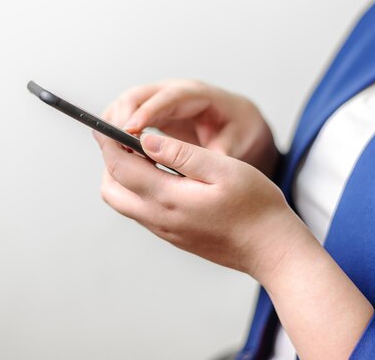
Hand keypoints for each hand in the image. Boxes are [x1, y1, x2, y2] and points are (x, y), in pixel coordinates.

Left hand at [94, 130, 304, 280]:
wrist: (271, 249)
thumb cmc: (255, 207)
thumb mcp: (223, 169)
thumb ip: (182, 154)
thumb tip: (146, 140)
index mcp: (168, 198)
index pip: (121, 167)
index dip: (107, 143)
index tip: (102, 124)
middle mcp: (159, 218)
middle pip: (111, 188)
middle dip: (110, 161)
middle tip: (122, 137)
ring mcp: (164, 230)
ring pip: (124, 202)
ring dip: (123, 176)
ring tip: (141, 152)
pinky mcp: (173, 235)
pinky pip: (141, 210)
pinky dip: (138, 188)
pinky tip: (160, 173)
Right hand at [101, 79, 279, 177]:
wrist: (238, 123)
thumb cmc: (238, 130)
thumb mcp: (235, 142)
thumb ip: (219, 154)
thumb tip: (204, 170)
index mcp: (197, 96)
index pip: (168, 98)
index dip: (147, 112)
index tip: (131, 130)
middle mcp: (174, 93)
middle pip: (138, 95)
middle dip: (121, 117)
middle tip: (112, 143)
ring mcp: (160, 101)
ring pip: (126, 103)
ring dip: (113, 123)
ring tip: (109, 150)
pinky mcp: (151, 113)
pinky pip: (125, 115)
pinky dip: (115, 130)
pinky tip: (113, 151)